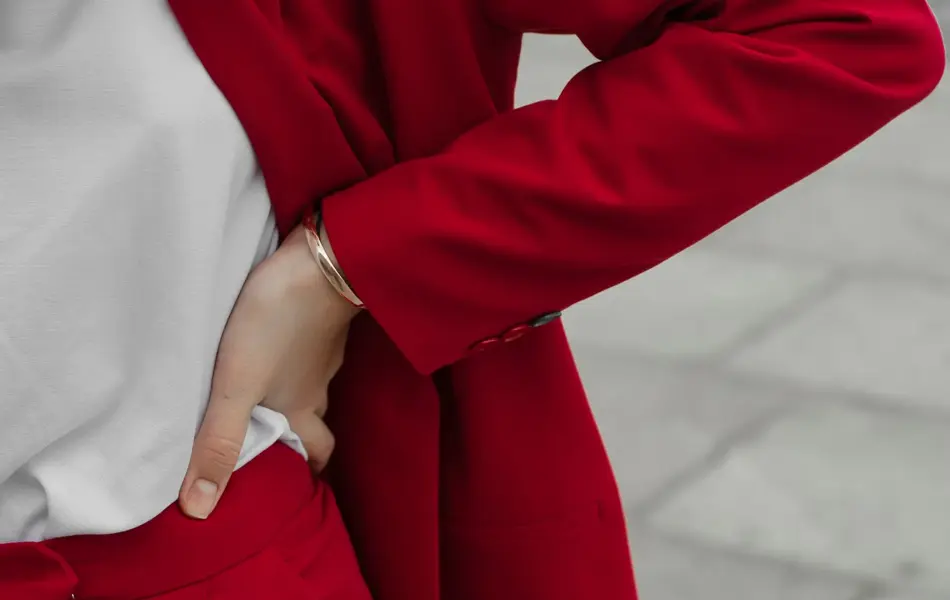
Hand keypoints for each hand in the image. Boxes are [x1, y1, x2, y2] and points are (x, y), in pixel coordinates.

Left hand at [179, 225, 359, 518]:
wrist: (320, 264)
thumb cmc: (276, 325)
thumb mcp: (237, 385)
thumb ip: (219, 442)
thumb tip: (200, 510)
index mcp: (300, 408)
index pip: (317, 451)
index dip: (308, 468)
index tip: (294, 481)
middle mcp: (316, 386)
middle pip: (317, 421)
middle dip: (303, 436)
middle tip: (279, 442)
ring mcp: (324, 351)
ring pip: (312, 384)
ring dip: (294, 394)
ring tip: (263, 394)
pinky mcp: (321, 320)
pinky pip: (311, 350)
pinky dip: (296, 357)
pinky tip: (275, 345)